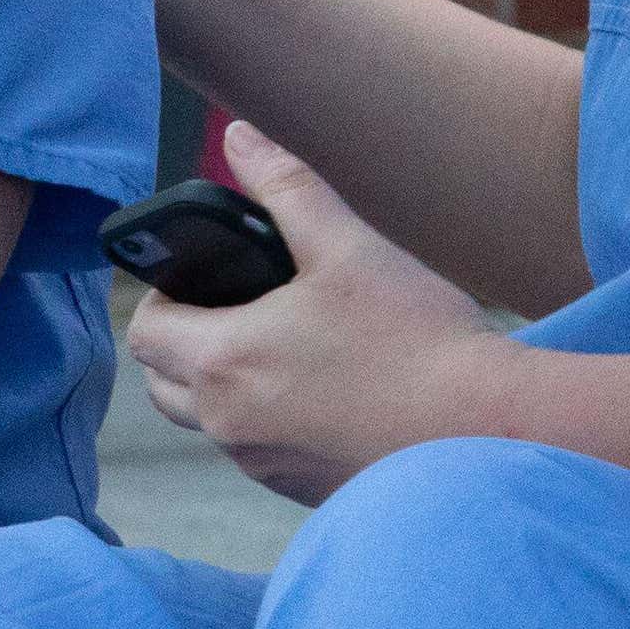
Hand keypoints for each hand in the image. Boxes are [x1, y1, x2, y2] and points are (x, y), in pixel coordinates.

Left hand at [124, 125, 513, 506]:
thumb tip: (240, 139)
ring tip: (282, 343)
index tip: (203, 278)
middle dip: (181, 342)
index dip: (161, 295)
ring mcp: (262, 464)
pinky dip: (265, 419)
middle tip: (237, 307)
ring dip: (222, 383)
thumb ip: (285, 187)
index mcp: (224, 362)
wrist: (485, 433)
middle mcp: (229, 424)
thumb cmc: (417, 339)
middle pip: (161, 382)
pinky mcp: (300, 489)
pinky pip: (255, 451)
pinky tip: (324, 388)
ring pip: (208, 421)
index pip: (144, 331)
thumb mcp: (348, 246)